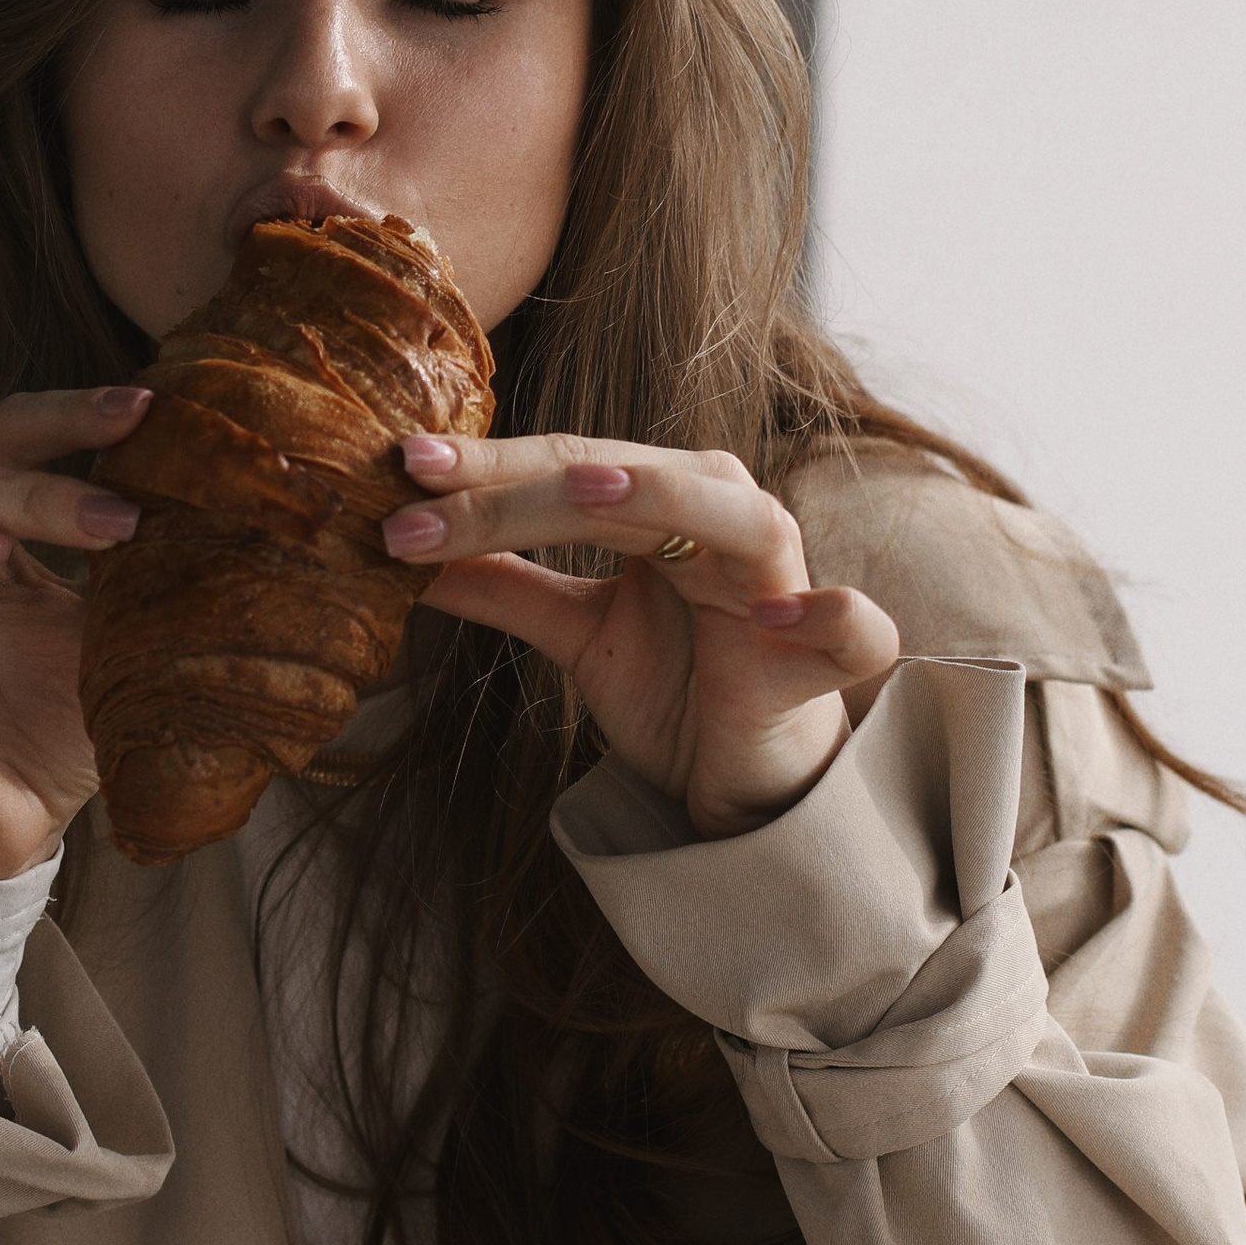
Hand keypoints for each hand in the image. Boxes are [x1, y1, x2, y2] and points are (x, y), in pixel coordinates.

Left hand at [381, 437, 899, 838]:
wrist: (747, 776)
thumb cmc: (676, 684)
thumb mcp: (575, 633)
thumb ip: (502, 587)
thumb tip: (398, 551)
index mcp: (666, 500)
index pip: (565, 468)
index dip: (483, 470)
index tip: (395, 470)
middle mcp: (727, 515)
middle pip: (621, 480)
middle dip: (519, 483)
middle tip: (423, 487)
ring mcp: (783, 580)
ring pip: (737, 517)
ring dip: (668, 496)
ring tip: (586, 492)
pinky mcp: (826, 657)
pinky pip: (851, 627)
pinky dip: (824, 612)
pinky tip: (775, 615)